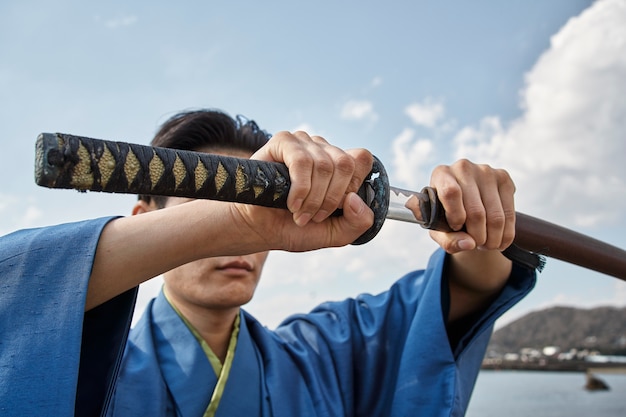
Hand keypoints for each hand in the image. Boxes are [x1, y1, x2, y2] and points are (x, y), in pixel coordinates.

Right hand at [234, 131, 374, 250]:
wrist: (260, 229)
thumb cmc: (296, 228)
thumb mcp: (336, 233)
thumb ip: (358, 223)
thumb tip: (354, 198)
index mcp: (339, 164)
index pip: (362, 159)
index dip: (354, 186)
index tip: (338, 207)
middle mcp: (323, 149)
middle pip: (346, 164)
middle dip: (332, 199)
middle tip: (315, 216)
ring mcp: (303, 143)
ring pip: (324, 165)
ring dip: (313, 199)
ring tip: (300, 214)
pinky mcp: (283, 142)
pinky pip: (302, 162)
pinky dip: (300, 189)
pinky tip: (291, 204)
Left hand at [408, 159, 514, 321]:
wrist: (468, 217)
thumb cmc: (446, 224)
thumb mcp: (438, 233)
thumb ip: (446, 239)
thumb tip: (468, 243)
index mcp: (439, 174)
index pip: (448, 190)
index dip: (454, 216)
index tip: (458, 231)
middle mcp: (461, 166)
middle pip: (474, 208)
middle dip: (476, 234)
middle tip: (476, 244)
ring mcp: (486, 169)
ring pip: (495, 213)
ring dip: (492, 236)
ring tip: (486, 244)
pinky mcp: (505, 178)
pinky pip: (511, 212)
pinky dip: (506, 231)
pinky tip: (499, 237)